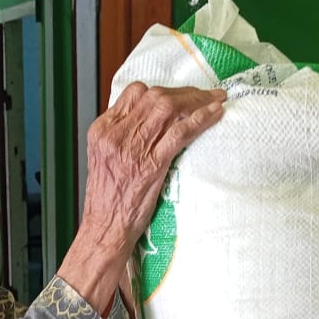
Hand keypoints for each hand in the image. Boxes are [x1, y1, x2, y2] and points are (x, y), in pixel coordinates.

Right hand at [81, 83, 225, 250]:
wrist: (105, 229)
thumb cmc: (107, 200)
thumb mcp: (105, 159)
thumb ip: (121, 136)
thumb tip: (147, 120)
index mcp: (102, 130)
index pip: (134, 92)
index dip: (161, 90)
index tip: (178, 95)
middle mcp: (116, 135)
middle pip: (155, 96)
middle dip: (185, 92)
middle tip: (204, 95)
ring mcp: (134, 149)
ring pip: (170, 108)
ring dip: (198, 100)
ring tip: (215, 100)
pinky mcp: (152, 165)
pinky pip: (181, 132)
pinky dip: (201, 119)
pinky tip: (215, 114)